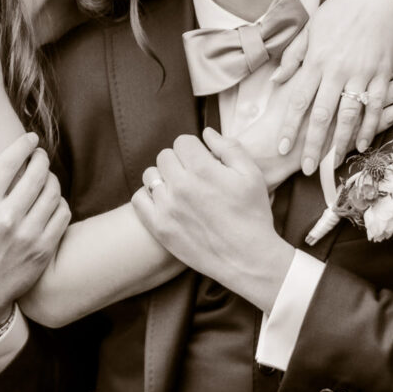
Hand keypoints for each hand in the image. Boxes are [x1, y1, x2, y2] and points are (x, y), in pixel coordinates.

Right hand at [0, 132, 70, 329]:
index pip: (8, 163)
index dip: (23, 145)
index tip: (30, 138)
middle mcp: (6, 219)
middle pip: (37, 174)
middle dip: (41, 159)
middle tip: (40, 156)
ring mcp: (28, 235)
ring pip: (53, 192)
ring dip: (52, 179)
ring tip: (46, 177)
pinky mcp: (43, 249)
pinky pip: (62, 214)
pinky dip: (60, 203)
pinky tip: (51, 201)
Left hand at [131, 129, 293, 312]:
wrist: (249, 259)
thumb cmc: (253, 214)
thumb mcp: (251, 174)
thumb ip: (229, 147)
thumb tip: (207, 132)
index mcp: (203, 169)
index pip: (182, 141)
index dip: (195, 149)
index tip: (204, 162)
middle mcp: (181, 186)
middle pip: (165, 155)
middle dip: (180, 161)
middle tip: (194, 176)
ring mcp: (167, 208)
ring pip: (151, 175)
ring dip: (163, 178)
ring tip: (180, 189)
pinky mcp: (160, 228)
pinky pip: (138, 199)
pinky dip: (149, 197)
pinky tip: (166, 202)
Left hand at [273, 0, 392, 172]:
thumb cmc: (339, 10)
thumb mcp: (310, 29)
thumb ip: (293, 58)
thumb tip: (276, 82)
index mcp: (316, 60)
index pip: (298, 100)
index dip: (289, 126)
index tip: (281, 147)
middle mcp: (336, 70)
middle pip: (322, 115)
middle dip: (312, 144)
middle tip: (305, 168)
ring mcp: (361, 73)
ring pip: (349, 115)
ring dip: (340, 142)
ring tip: (332, 163)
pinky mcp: (383, 73)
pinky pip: (376, 106)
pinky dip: (369, 127)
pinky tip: (361, 144)